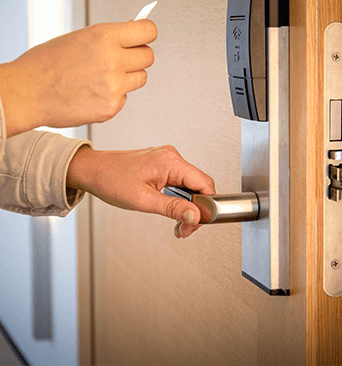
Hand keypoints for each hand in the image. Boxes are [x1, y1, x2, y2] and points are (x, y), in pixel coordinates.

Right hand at [0, 20, 156, 136]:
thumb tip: (133, 33)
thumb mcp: (79, 38)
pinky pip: (125, 97)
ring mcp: (114, 86)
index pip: (148, 31)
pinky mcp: (111, 107)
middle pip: (149, 56)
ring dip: (128, 77)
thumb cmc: (46, 64)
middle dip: (138, 56)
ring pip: (141, 78)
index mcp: (104, 37)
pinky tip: (93, 92)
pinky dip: (114, 95)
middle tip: (122, 58)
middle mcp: (113, 60)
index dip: (146, 34)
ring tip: (103, 76)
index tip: (143, 38)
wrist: (26, 94)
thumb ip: (109, 37)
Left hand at [66, 145, 214, 237]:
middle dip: (195, 210)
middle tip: (184, 228)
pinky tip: (170, 208)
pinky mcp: (163, 164)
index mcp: (170, 162)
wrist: (93, 170)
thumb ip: (172, 208)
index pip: (204, 184)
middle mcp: (172, 156)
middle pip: (199, 185)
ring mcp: (168, 159)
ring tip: (176, 222)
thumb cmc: (111, 180)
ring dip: (186, 205)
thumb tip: (195, 215)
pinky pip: (180, 181)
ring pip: (191, 185)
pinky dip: (179, 197)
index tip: (196, 223)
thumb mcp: (143, 200)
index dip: (206, 206)